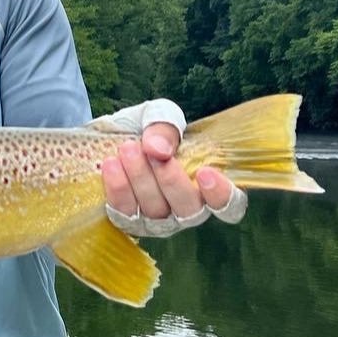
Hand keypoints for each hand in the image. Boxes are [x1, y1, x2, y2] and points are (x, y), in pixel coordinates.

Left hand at [101, 123, 245, 236]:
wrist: (108, 136)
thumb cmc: (145, 129)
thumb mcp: (158, 116)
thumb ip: (164, 126)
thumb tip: (158, 149)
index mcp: (205, 185)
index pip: (229, 206)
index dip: (222, 195)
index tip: (206, 172)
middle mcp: (186, 209)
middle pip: (190, 210)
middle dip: (171, 180)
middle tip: (152, 153)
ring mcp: (157, 220)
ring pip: (156, 212)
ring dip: (140, 179)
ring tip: (127, 149)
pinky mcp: (128, 221)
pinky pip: (125, 213)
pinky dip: (119, 189)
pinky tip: (111, 165)